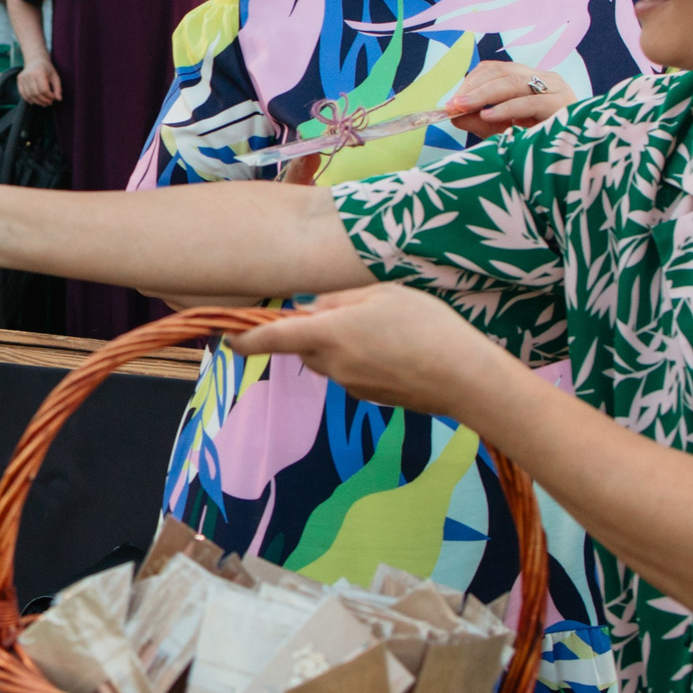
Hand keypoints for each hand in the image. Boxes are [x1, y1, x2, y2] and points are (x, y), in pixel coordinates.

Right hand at [18, 56, 61, 106]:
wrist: (35, 60)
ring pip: (29, 95)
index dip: (49, 96)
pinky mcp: (19, 80)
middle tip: (49, 102)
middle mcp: (29, 74)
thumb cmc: (47, 69)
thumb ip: (58, 88)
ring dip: (37, 102)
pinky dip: (28, 99)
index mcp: (39, 72)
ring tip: (44, 103)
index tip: (54, 98)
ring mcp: (23, 77)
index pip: (44, 89)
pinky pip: (22, 93)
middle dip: (44, 100)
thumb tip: (59, 99)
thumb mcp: (55, 76)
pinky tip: (34, 102)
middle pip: (36, 93)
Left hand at [227, 284, 516, 419]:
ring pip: (328, 360)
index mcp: (328, 334)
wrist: (464, 378)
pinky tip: (396, 350)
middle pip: (303, 347)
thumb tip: (316, 309)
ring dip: (338, 345)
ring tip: (383, 329)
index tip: (228, 338)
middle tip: (349, 311)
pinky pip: (351, 373)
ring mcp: (350, 385)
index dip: (246, 339)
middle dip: (312, 331)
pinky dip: (361, 359)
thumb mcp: (382, 295)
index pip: (273, 338)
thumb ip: (341, 299)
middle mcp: (332, 364)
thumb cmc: (426, 326)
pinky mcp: (369, 397)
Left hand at [444, 62, 572, 136]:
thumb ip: (480, 122)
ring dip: (483, 95)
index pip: (495, 69)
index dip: (471, 82)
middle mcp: (544, 78)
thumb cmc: (541, 142)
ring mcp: (555, 88)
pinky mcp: (563, 104)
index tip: (452, 101)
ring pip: (513, 83)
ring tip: (463, 108)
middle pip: (501, 73)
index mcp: (530, 79)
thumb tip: (453, 115)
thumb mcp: (504, 131)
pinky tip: (488, 116)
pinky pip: (530, 102)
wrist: (577, 158)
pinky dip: (505, 108)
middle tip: (453, 105)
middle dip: (473, 89)